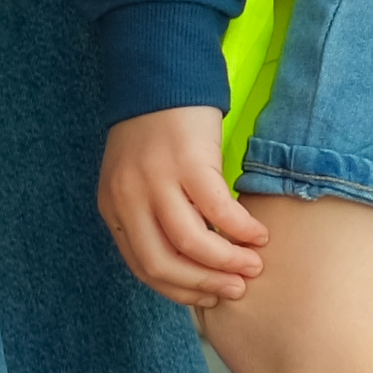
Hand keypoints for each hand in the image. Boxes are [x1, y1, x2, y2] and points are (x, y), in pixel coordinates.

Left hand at [98, 109, 268, 308]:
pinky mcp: (188, 162)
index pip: (142, 266)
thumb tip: (191, 260)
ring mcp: (157, 181)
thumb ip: (151, 215)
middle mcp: (129, 198)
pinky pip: (217, 210)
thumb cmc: (155, 130)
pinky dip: (240, 229)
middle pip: (162, 263)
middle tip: (233, 290)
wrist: (160, 76)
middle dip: (201, 285)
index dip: (179, 289)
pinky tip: (258, 234)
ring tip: (252, 267)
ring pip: (190, 242)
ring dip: (225, 262)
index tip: (208, 296)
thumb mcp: (137, 179)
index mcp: (113, 207)